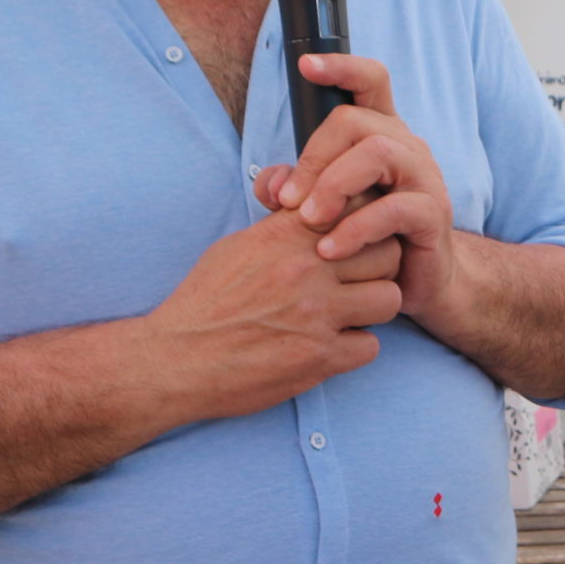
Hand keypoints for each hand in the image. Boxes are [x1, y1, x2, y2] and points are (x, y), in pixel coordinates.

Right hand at [141, 209, 403, 420]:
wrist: (174, 358)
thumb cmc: (205, 301)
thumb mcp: (238, 246)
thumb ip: (283, 226)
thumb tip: (315, 205)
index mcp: (285, 235)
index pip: (360, 210)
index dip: (366, 228)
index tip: (356, 245)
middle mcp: (306, 268)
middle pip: (387, 254)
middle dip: (379, 269)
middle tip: (359, 284)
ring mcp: (316, 313)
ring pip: (389, 298)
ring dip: (373, 310)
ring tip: (348, 316)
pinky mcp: (320, 356)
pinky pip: (371, 346)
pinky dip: (355, 349)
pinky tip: (331, 348)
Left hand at [255, 54, 461, 320]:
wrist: (414, 282)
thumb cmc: (366, 238)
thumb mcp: (322, 209)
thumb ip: (292, 191)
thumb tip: (273, 184)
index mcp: (382, 134)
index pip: (370, 82)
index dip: (342, 67)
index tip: (306, 66)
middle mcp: (407, 147)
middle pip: (358, 120)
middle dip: (314, 157)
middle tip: (288, 201)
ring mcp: (426, 178)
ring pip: (378, 153)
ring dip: (333, 186)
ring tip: (309, 222)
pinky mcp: (434, 214)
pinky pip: (394, 209)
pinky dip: (355, 229)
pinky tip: (330, 250)